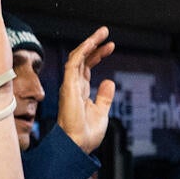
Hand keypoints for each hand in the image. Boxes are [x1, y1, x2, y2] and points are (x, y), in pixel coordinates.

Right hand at [58, 26, 117, 154]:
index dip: (97, 55)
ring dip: (89, 43)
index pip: (86, 67)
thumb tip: (109, 82)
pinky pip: (74, 63)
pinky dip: (83, 51)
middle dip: (94, 45)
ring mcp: (70, 85)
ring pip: (77, 57)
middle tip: (106, 33)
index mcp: (79, 92)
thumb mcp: (101, 112)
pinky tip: (92, 43)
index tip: (111, 46)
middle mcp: (73, 86)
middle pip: (82, 59)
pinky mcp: (69, 86)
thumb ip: (104, 97)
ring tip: (103, 32)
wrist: (78, 146)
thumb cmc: (86, 134)